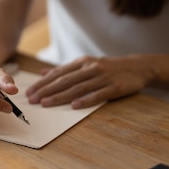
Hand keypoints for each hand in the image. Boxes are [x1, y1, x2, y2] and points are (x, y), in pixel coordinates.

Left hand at [26, 56, 150, 107]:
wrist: (138, 67)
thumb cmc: (108, 67)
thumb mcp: (86, 64)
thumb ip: (65, 69)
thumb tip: (42, 73)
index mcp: (82, 62)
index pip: (58, 73)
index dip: (43, 83)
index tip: (30, 92)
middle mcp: (90, 68)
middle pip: (64, 80)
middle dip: (46, 90)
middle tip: (32, 99)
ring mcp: (103, 77)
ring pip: (78, 88)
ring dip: (60, 96)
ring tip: (46, 103)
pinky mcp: (115, 87)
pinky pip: (98, 94)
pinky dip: (86, 100)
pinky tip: (74, 106)